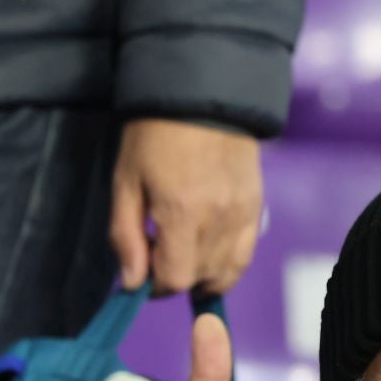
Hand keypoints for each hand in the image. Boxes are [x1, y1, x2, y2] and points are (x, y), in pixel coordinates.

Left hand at [111, 119, 262, 296]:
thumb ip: (125, 235)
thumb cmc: (154, 134)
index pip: (174, 278)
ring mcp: (241, 217)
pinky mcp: (255, 211)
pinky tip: (207, 254)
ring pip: (224, 275)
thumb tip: (131, 283)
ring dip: (199, 275)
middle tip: (157, 254)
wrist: (202, 96)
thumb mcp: (125, 180)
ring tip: (182, 255)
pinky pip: (243, 259)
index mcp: (181, 213)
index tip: (142, 271)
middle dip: (173, 277)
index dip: (154, 284)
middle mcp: (217, 220)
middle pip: (198, 279)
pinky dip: (224, 267)